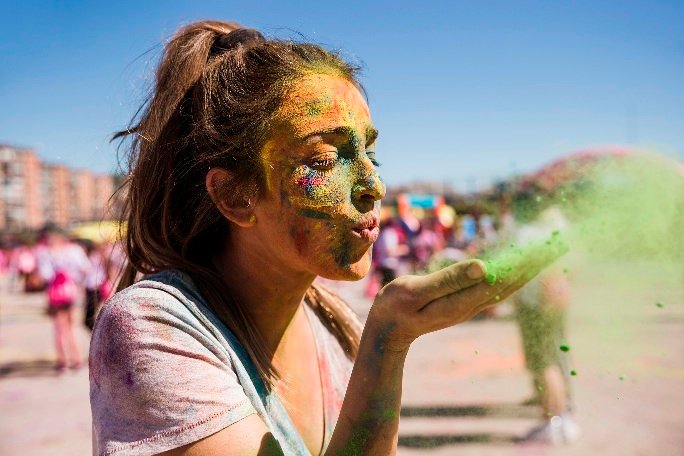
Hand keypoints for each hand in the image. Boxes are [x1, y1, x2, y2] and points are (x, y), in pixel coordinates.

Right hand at [369, 235, 567, 351]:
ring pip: (508, 282)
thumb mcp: (416, 292)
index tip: (550, 242)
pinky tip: (518, 262)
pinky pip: (496, 284)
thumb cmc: (396, 308)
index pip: (506, 277)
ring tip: (547, 248)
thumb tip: (485, 267)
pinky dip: (512, 270)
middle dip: (537, 260)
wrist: (388, 331)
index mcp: (465, 299)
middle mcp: (475, 303)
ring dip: (528, 265)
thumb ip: (449, 280)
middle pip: (514, 280)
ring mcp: (471, 304)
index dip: (528, 260)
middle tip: (560, 239)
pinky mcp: (465, 301)